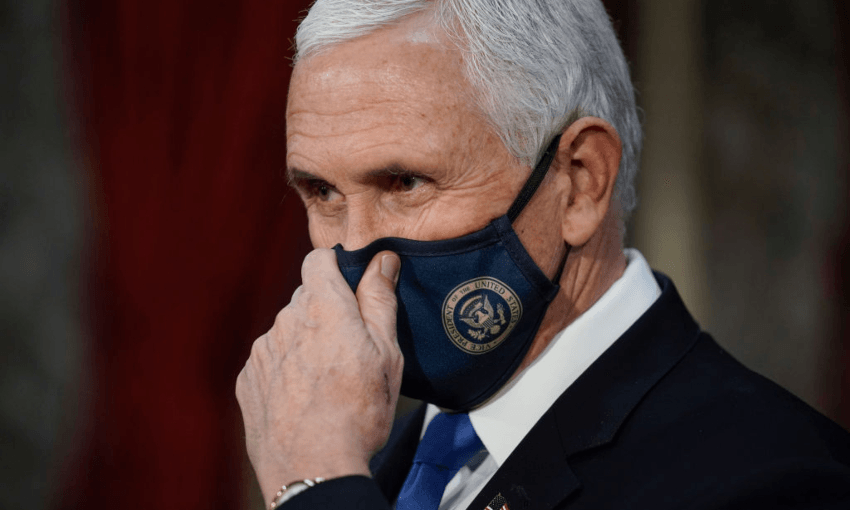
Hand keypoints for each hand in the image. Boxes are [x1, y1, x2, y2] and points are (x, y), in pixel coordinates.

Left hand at [236, 248, 402, 501]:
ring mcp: (262, 352)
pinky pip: (270, 361)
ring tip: (328, 382)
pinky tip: (305, 398)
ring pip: (288, 331)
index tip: (351, 285)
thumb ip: (380, 298)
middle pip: (305, 299)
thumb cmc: (358, 411)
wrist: (313, 469)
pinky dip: (286, 370)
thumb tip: (381, 260)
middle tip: (351, 349)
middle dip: (326, 313)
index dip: (336, 267)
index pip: (318, 259)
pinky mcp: (247, 380)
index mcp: (322, 307)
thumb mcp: (386, 352)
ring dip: (305, 343)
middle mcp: (284, 321)